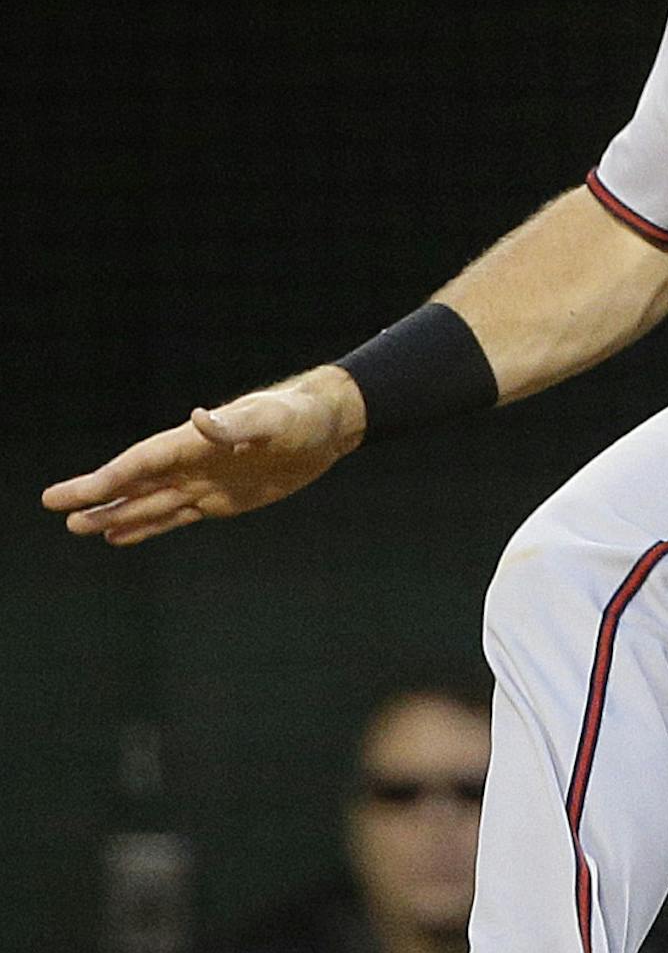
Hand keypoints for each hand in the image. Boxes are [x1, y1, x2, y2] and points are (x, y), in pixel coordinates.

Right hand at [42, 366, 367, 546]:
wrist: (328, 426)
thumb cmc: (300, 416)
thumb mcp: (272, 419)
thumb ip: (235, 425)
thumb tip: (199, 417)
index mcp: (195, 442)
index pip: (141, 464)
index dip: (107, 480)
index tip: (70, 494)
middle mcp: (192, 462)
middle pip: (134, 483)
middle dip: (95, 495)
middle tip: (53, 506)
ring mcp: (204, 482)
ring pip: (149, 503)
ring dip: (114, 515)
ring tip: (77, 526)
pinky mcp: (221, 500)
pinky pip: (176, 516)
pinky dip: (148, 526)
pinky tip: (120, 535)